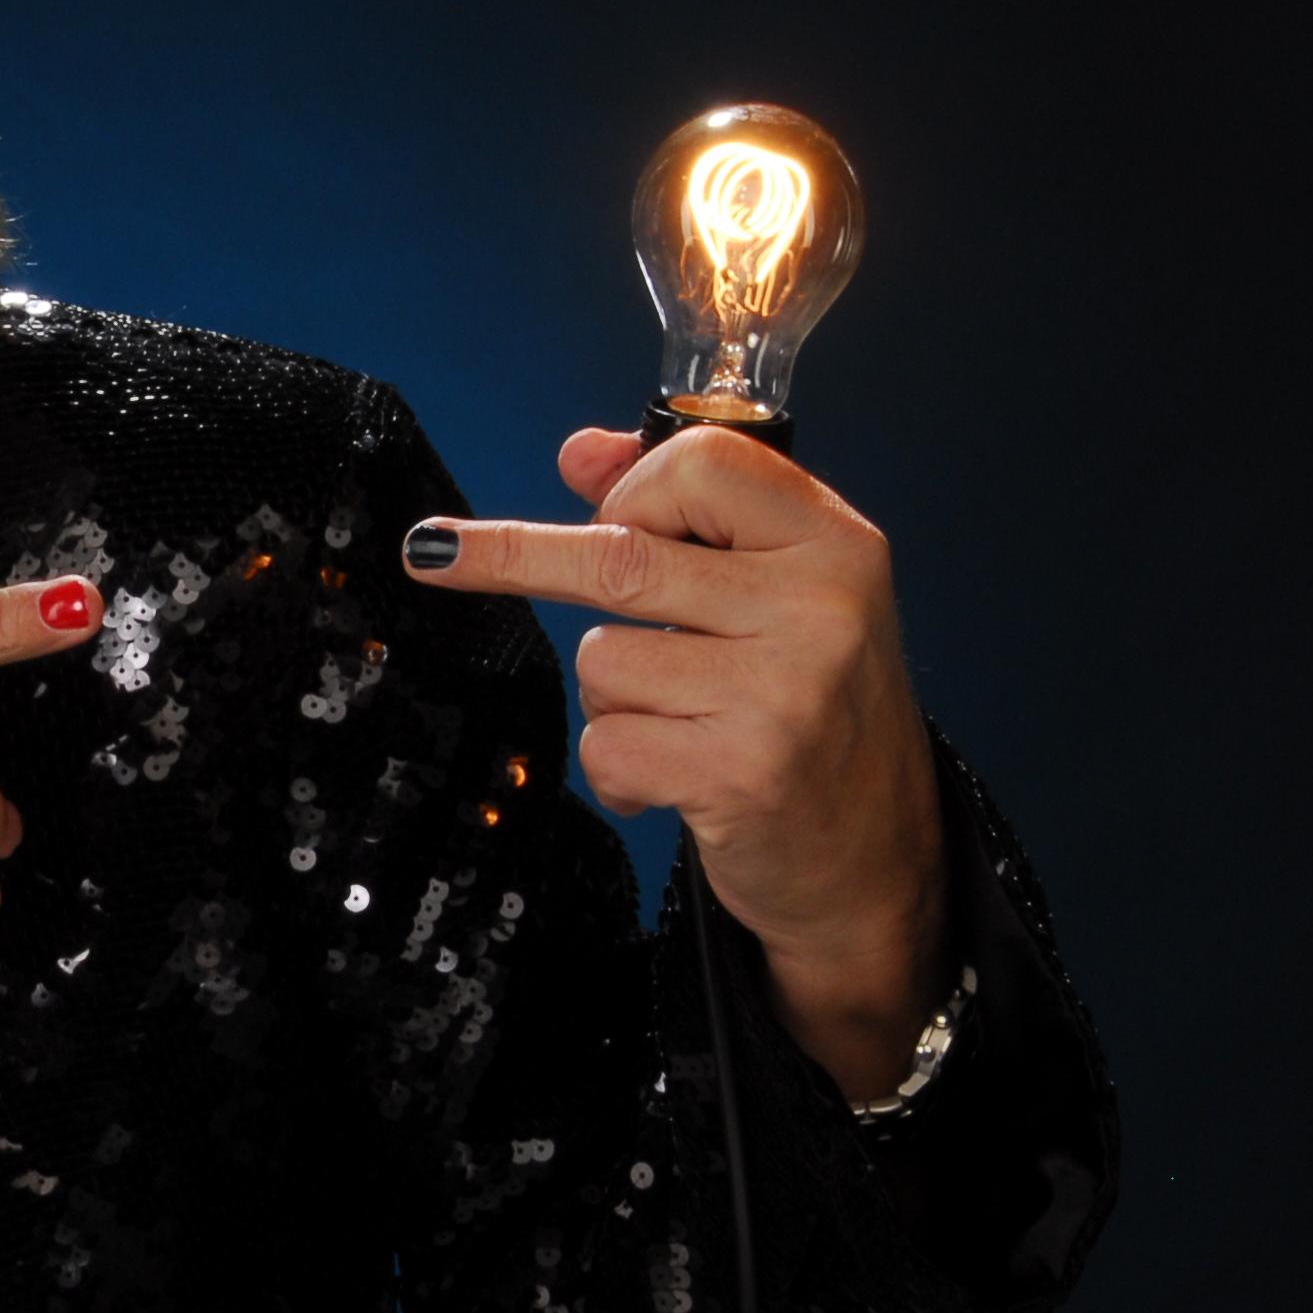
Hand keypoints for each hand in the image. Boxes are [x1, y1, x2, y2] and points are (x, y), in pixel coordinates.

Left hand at [401, 426, 949, 1098]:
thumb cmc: (817, 711)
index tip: (604, 516)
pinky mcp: (741, 771)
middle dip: (512, 556)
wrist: (877, 861)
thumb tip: (580, 451)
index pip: (702, 463)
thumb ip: (688, 512)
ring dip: (612, 696)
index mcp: (834, 542)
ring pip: (603, 658)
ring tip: (682, 721)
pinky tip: (674, 780)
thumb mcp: (778, 591)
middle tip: (434, 553)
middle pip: (619, 555)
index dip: (634, 489)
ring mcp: (782, 690)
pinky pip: (607, 741)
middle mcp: (819, 606)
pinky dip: (618, 767)